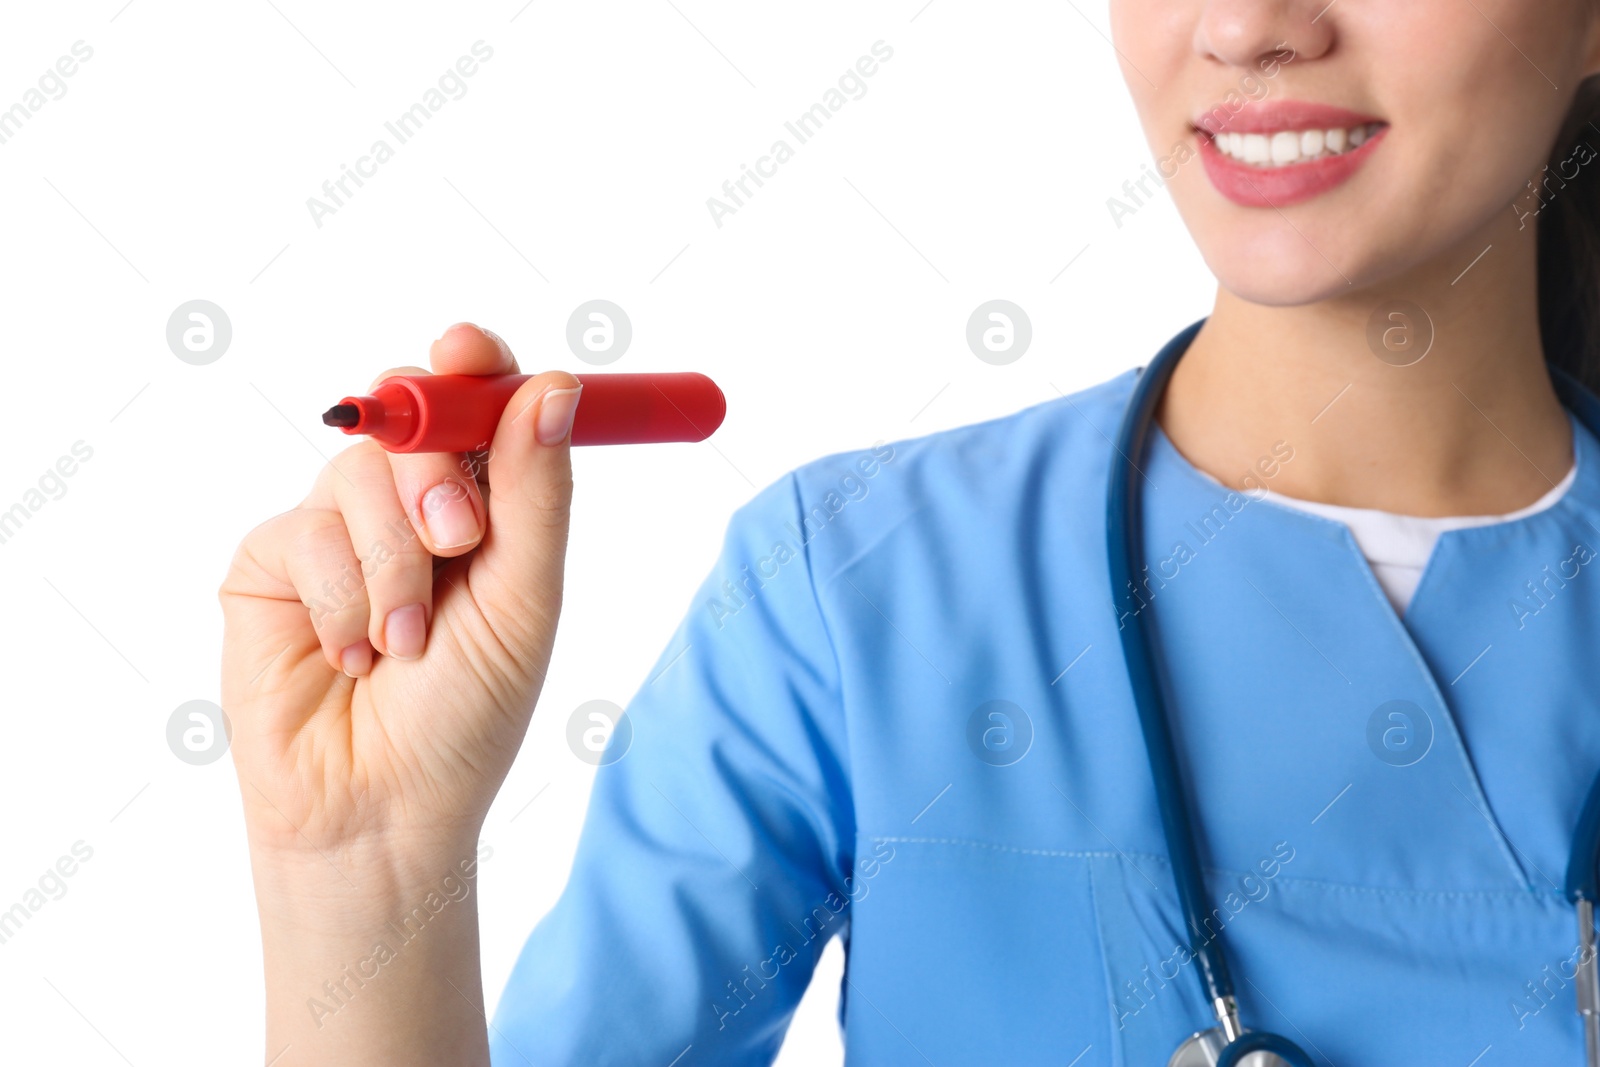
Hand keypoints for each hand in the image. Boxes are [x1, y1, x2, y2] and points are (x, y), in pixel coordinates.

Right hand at [219, 323, 582, 858]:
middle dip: (437, 474)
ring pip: (357, 473)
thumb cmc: (467, 714)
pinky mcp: (271, 563)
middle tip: (459, 541)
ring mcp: (336, 529)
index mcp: (484, 506)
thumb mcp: (524, 599)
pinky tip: (352, 655)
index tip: (467, 348)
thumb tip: (558, 385)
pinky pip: (301, 531)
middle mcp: (407, 506)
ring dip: (394, 565)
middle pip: (415, 419)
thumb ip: (536, 492)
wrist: (382, 807)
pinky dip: (340, 596)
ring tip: (404, 644)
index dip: (474, 365)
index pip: (480, 405)